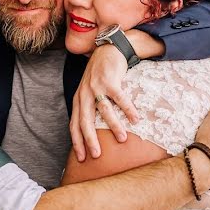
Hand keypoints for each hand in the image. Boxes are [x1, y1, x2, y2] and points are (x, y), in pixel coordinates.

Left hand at [70, 45, 139, 160]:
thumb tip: (92, 133)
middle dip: (90, 139)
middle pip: (85, 120)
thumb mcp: (88, 92)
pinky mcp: (110, 80)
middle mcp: (84, 95)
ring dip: (113, 125)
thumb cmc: (99, 76)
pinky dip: (128, 109)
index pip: (74, 125)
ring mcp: (96, 87)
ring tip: (122, 139)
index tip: (82, 158)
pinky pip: (119, 98)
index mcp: (78, 100)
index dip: (77, 142)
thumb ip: (88, 109)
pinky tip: (135, 119)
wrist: (107, 51)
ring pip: (104, 110)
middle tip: (97, 155)